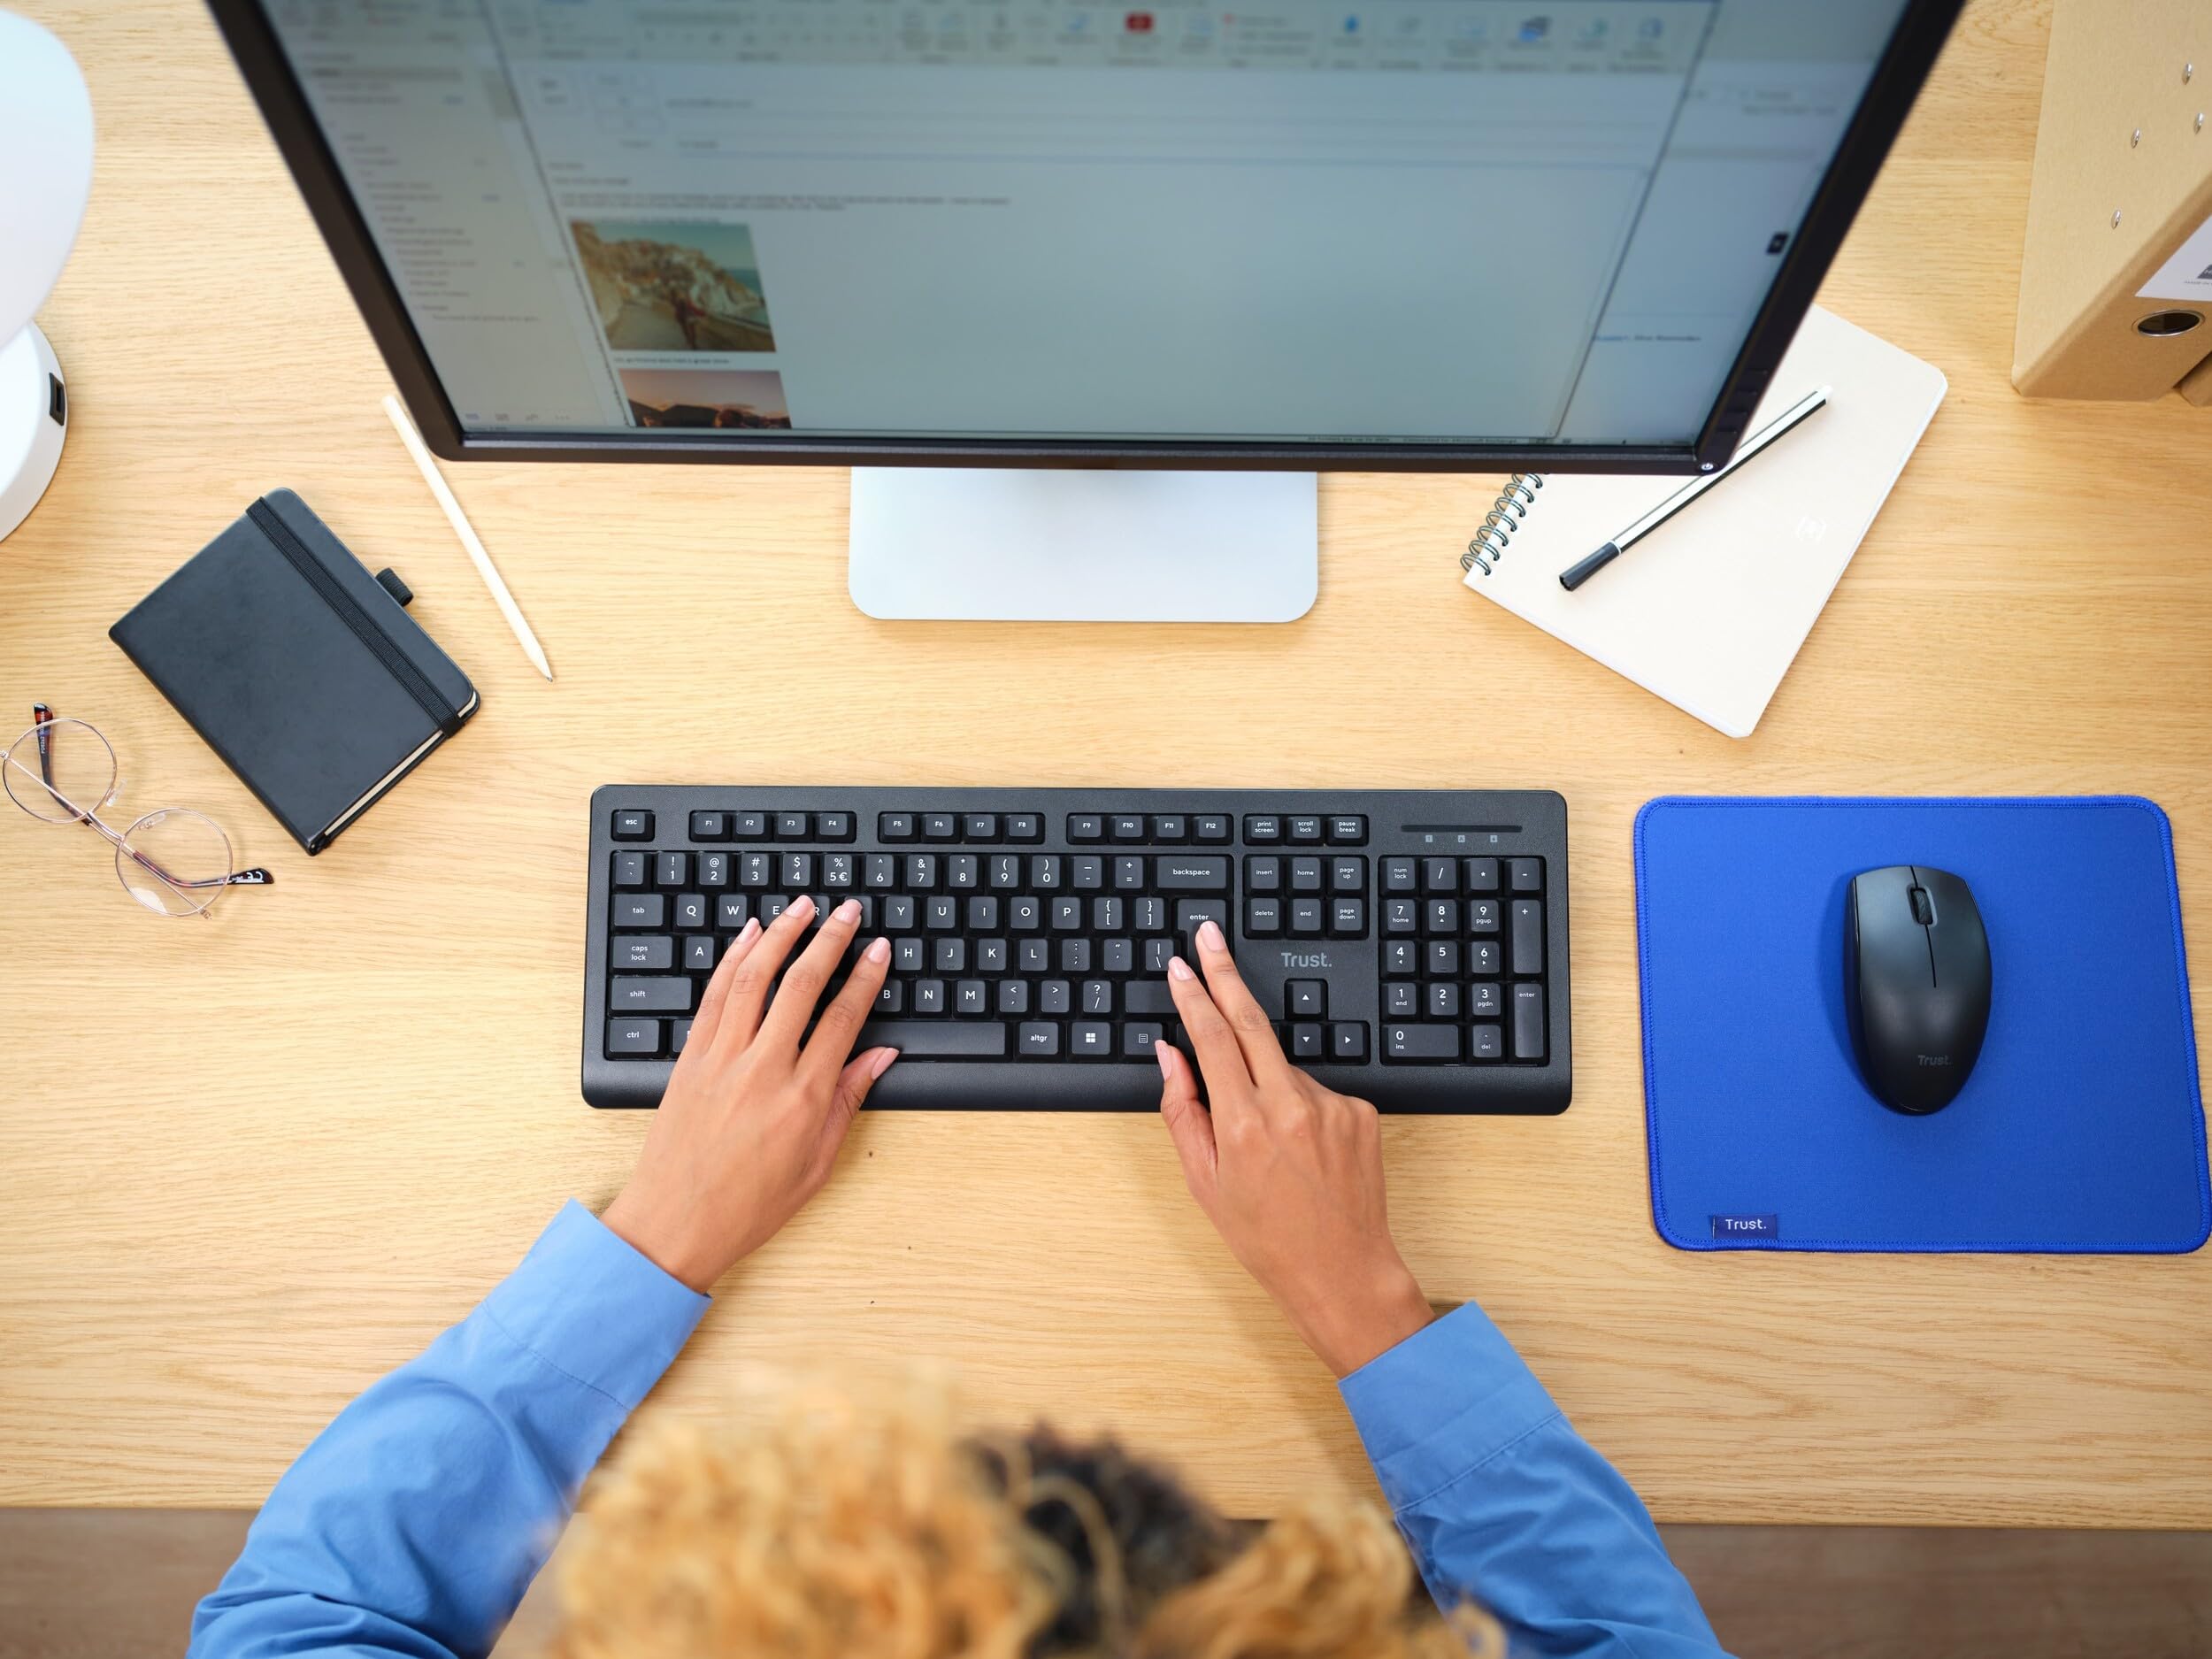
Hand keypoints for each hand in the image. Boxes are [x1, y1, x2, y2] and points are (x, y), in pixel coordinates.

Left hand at [601, 896, 897, 1291]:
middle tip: (848, 911)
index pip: (843, 1018)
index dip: (865, 977)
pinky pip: (714, 995)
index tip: (878, 949)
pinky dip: (733, 958)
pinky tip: (748, 935)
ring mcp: (721, 1059)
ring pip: (754, 978)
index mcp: (803, 1098)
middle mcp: (762, 1069)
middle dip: (830, 940)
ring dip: (781, 934)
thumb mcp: (817, 1163)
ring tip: (802, 906)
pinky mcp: (690, 1057)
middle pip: (802, 985)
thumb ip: (849, 1101)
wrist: (675, 1223)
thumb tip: (880, 1056)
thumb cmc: (748, 1205)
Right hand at [1156, 918, 1432, 1376]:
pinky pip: (1317, 1090)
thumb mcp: (1205, 1183)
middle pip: (1251, 1020)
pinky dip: (1301, 1106)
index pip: (1212, 1038)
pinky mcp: (1362, 1110)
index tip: (1181, 965)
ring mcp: (1332, 1104)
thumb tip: (1170, 1055)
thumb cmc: (1267, 1239)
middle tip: (1209, 937)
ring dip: (1267, 1084)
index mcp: (1244, 1125)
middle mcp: (1290, 1106)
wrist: (1343, 1271)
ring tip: (1272, 1147)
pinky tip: (1304, 1151)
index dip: (1194, 994)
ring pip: (1283, 1068)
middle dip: (1226, 972)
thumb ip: (1183, 1110)